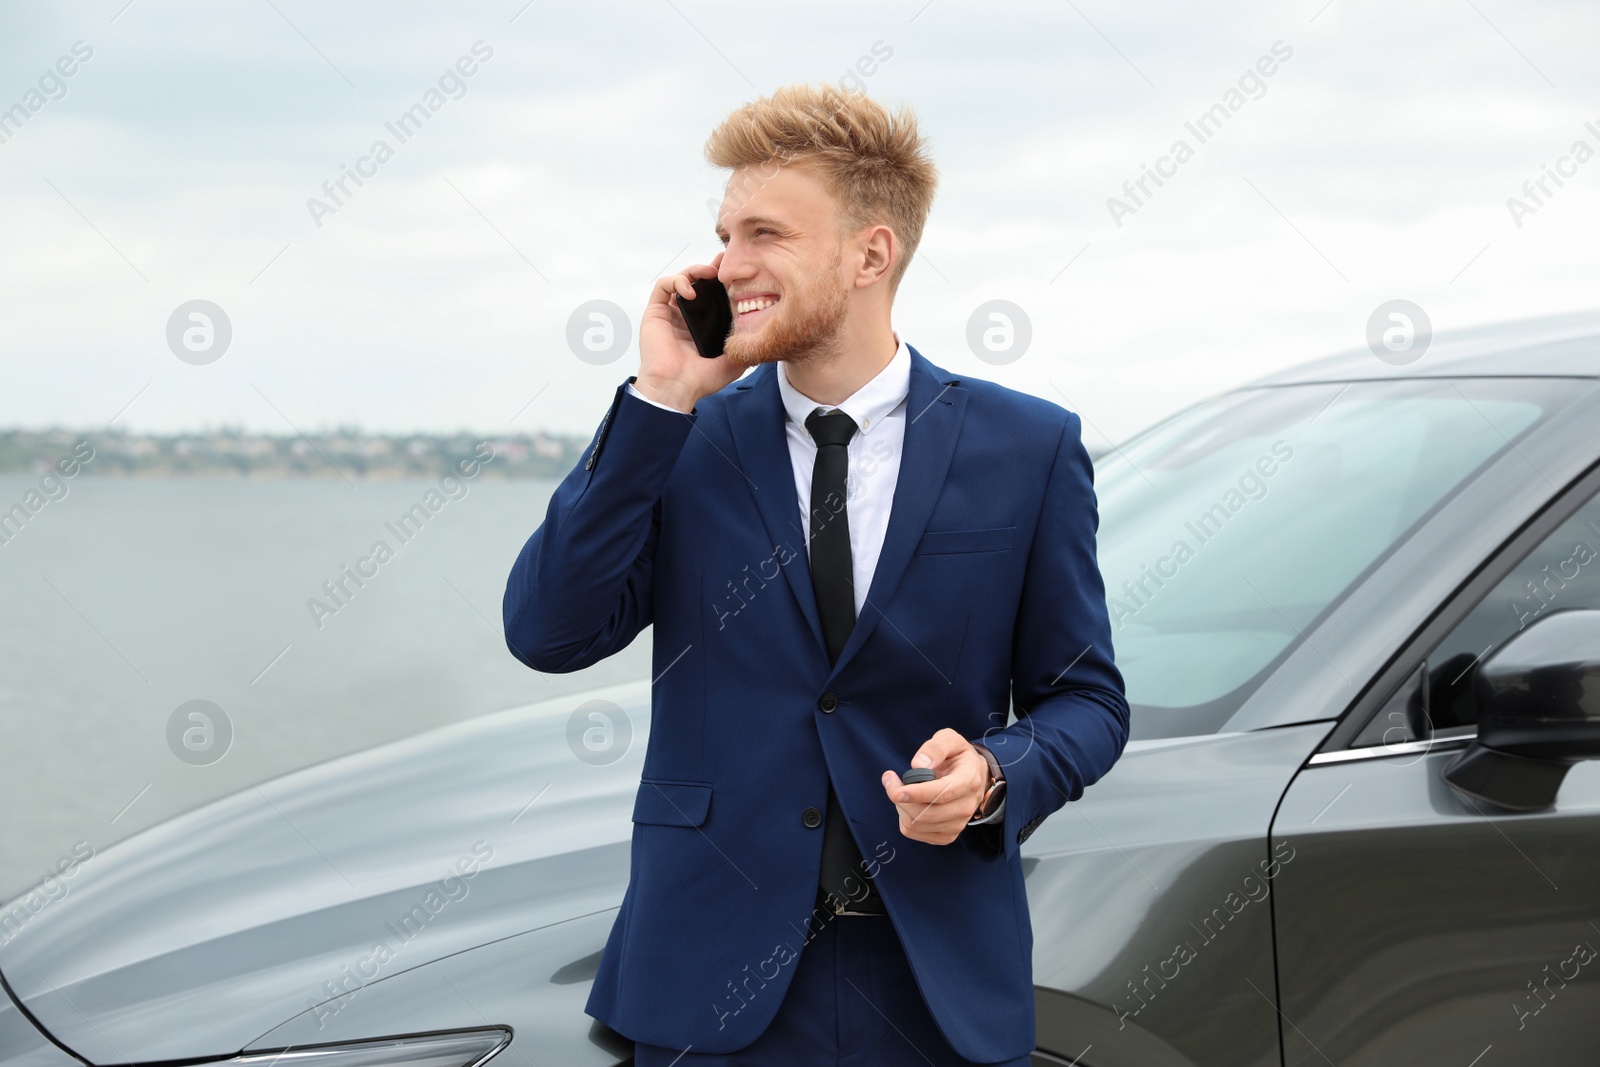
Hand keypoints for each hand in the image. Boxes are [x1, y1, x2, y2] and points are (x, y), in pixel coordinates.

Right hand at [635, 251, 742, 412]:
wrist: (677, 388)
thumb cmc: (700, 379)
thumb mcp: (733, 361)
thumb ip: (745, 346)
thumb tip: (763, 335)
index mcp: (703, 325)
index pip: (713, 295)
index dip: (723, 280)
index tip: (738, 271)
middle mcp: (687, 316)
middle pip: (697, 282)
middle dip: (711, 269)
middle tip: (724, 262)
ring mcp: (671, 313)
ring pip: (681, 279)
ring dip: (695, 270)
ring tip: (709, 273)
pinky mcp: (656, 312)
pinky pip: (663, 286)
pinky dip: (676, 281)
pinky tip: (690, 292)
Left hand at [880, 728, 989, 844]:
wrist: (974, 776)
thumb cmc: (958, 756)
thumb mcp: (950, 740)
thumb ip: (935, 747)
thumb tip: (918, 764)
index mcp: (968, 780)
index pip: (942, 793)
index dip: (917, 794)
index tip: (897, 790)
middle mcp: (966, 806)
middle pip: (925, 813)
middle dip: (900, 798)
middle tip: (890, 780)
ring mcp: (958, 824)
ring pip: (916, 825)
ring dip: (901, 807)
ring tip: (903, 790)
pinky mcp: (947, 835)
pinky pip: (915, 832)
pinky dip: (904, 818)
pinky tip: (909, 804)